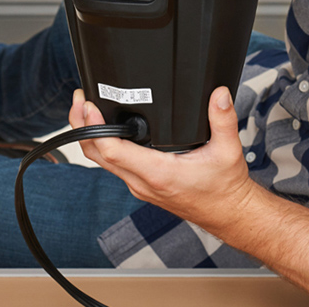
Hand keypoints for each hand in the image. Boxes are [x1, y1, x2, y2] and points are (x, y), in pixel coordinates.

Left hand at [68, 86, 258, 233]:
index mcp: (159, 174)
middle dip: (82, 126)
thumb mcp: (229, 150)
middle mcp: (143, 182)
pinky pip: (114, 165)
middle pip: (98, 155)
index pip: (114, 152)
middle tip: (79, 99)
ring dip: (90, 136)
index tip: (89, 105)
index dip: (95, 128)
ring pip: (103, 161)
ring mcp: (139, 185)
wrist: (227, 213)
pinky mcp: (141, 184)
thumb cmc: (225, 188)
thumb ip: (223, 119)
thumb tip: (219, 94)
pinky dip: (104, 145)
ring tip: (86, 109)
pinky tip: (106, 128)